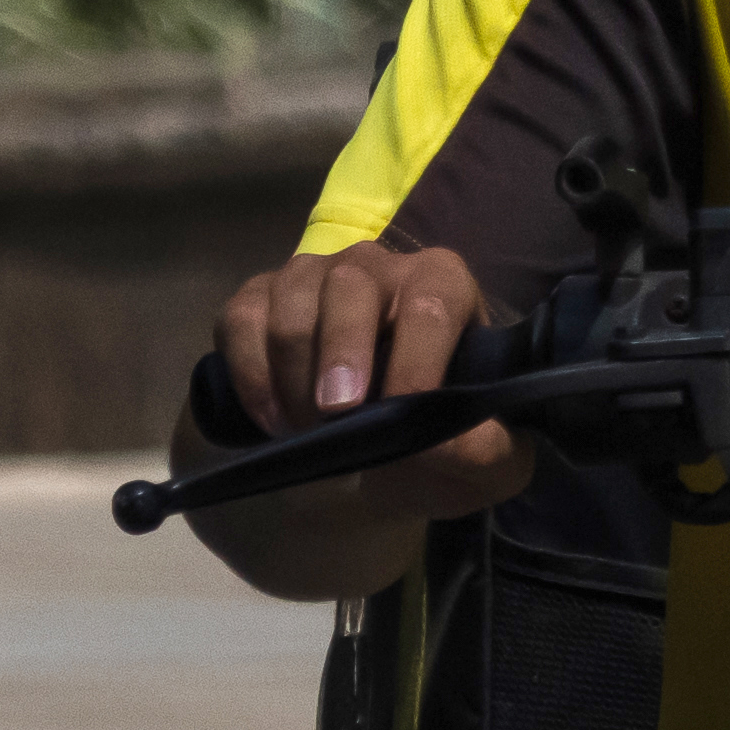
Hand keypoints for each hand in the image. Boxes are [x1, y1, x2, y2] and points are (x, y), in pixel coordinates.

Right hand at [179, 237, 531, 594]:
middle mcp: (376, 267)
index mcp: (442, 286)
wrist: (384, 457)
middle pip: (349, 287)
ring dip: (292, 376)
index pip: (431, 305)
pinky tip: (273, 421)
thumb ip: (488, 452)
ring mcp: (312, 276)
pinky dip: (250, 375)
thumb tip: (450, 441)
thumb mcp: (487, 462)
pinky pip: (240, 319)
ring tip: (307, 432)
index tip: (399, 410)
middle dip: (340, 354)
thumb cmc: (441, 444)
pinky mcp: (260, 299)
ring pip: (291, 302)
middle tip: (333, 417)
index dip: (413, 359)